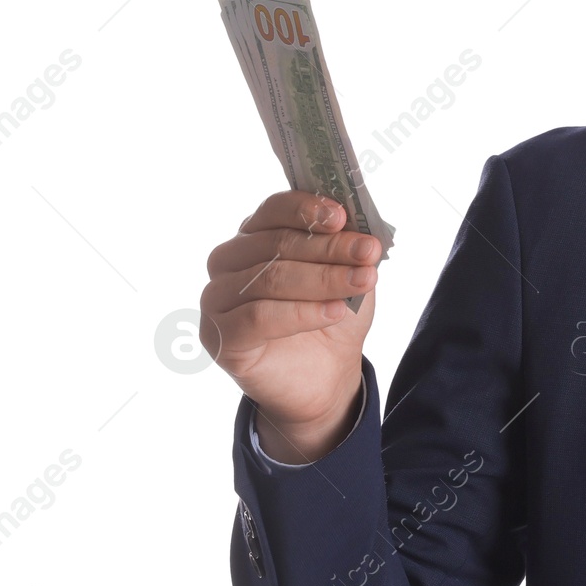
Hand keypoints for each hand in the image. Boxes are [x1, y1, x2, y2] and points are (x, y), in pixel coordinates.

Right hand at [201, 190, 380, 463]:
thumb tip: (357, 221)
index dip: (307, 209)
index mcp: (255, 236)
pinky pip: (258, 317)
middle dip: (329, 247)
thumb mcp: (348, 273)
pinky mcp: (219, 337)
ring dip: (323, 279)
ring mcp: (217, 299)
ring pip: (269, 279)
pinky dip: (303, 312)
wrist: (325, 376)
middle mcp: (228, 262)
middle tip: (368, 252)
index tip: (342, 217)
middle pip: (276, 244)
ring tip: (363, 281)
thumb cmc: (331, 315)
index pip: (273, 210)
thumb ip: (346, 246)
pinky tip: (337, 311)